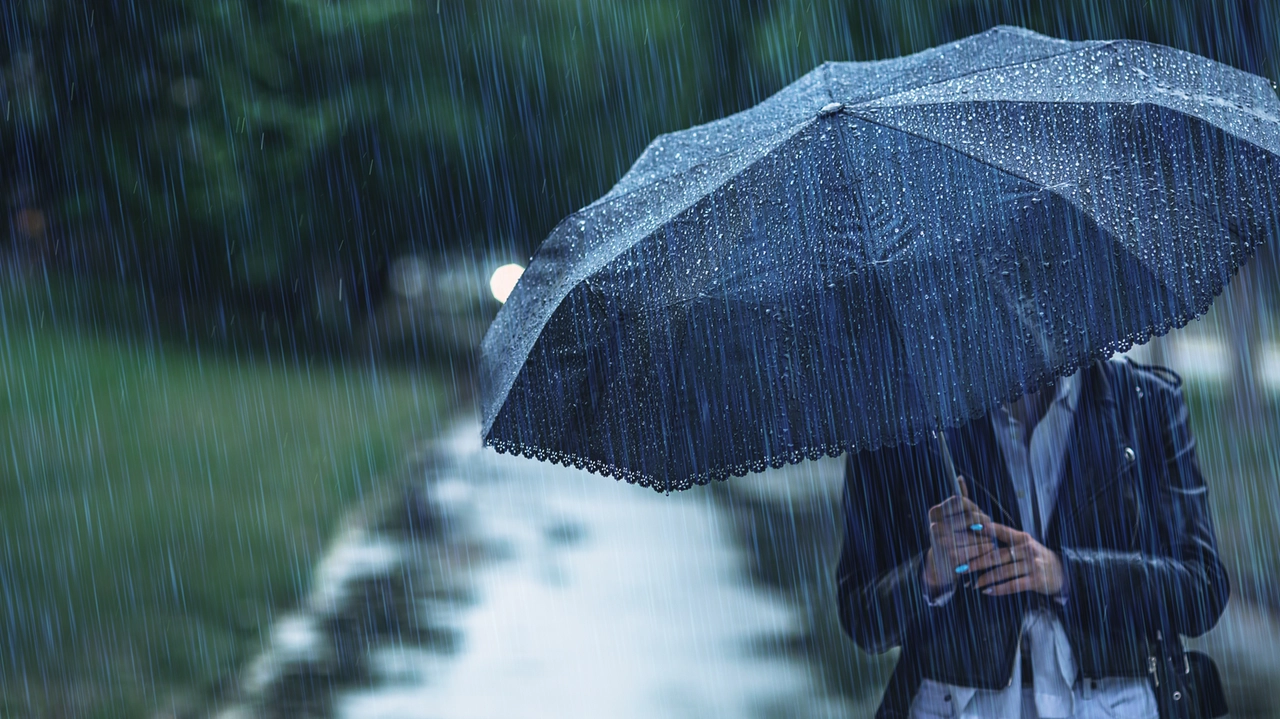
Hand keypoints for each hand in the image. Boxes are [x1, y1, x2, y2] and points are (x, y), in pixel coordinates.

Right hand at [922, 477, 997, 592]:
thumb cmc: (952, 537)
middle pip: (970, 517)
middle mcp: (935, 525)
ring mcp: (942, 541)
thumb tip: (960, 478)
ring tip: (989, 541)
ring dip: (987, 538)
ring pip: (976, 534)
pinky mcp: (950, 556)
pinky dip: (986, 550)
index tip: (979, 515)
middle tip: (987, 529)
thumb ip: (958, 501)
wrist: (940, 566)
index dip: (974, 507)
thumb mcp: (953, 518)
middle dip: (983, 523)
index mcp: (935, 512)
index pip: (960, 500)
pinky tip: (988, 550)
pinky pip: (977, 549)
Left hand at [966, 523, 1064, 596]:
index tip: (971, 528)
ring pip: (1003, 572)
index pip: (1002, 531)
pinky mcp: (1036, 580)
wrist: (1062, 571)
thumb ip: (1006, 540)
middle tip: (961, 567)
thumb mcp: (1025, 544)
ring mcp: (1032, 565)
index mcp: (1022, 538)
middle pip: (997, 555)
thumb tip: (979, 538)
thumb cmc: (1035, 557)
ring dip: (985, 579)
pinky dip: (999, 589)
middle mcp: (1027, 549)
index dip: (987, 529)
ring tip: (971, 584)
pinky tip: (987, 591)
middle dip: (977, 562)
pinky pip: (1013, 585)